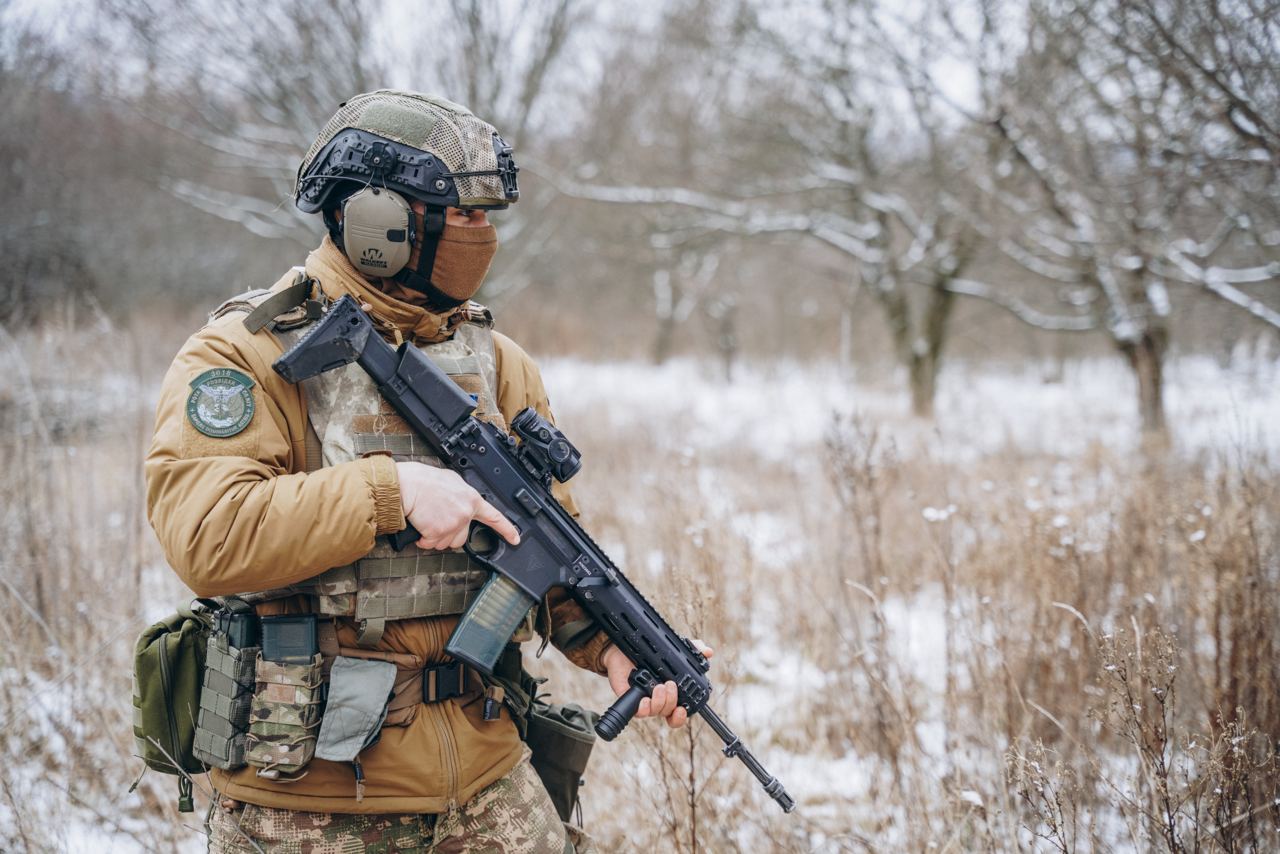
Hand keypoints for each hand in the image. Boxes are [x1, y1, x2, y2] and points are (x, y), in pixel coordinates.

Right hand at [395, 461, 519, 549]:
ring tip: (427, 519)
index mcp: (471, 499)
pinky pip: (431, 544)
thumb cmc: (423, 481)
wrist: (407, 485)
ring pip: (446, 543)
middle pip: (462, 538)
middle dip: (448, 534)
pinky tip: (421, 526)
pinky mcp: (439, 532)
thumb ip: (461, 495)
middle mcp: (465, 513)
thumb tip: (462, 503)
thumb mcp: (450, 480)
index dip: (506, 529)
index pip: (494, 517)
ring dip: (435, 537)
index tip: (515, 538)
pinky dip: (423, 540)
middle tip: (437, 519)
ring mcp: (453, 524)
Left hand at [602, 640, 713, 727]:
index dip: (680, 716)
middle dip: (672, 703)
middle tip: (670, 685)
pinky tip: (644, 698)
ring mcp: (643, 700)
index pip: (677, 713)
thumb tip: (708, 651)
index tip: (683, 709)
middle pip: (668, 713)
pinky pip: (638, 711)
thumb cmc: (646, 652)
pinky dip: (643, 707)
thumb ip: (691, 649)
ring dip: (660, 702)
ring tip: (659, 686)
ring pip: (655, 712)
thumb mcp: (671, 649)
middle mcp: (656, 700)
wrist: (620, 648)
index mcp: (668, 694)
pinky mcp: (630, 699)